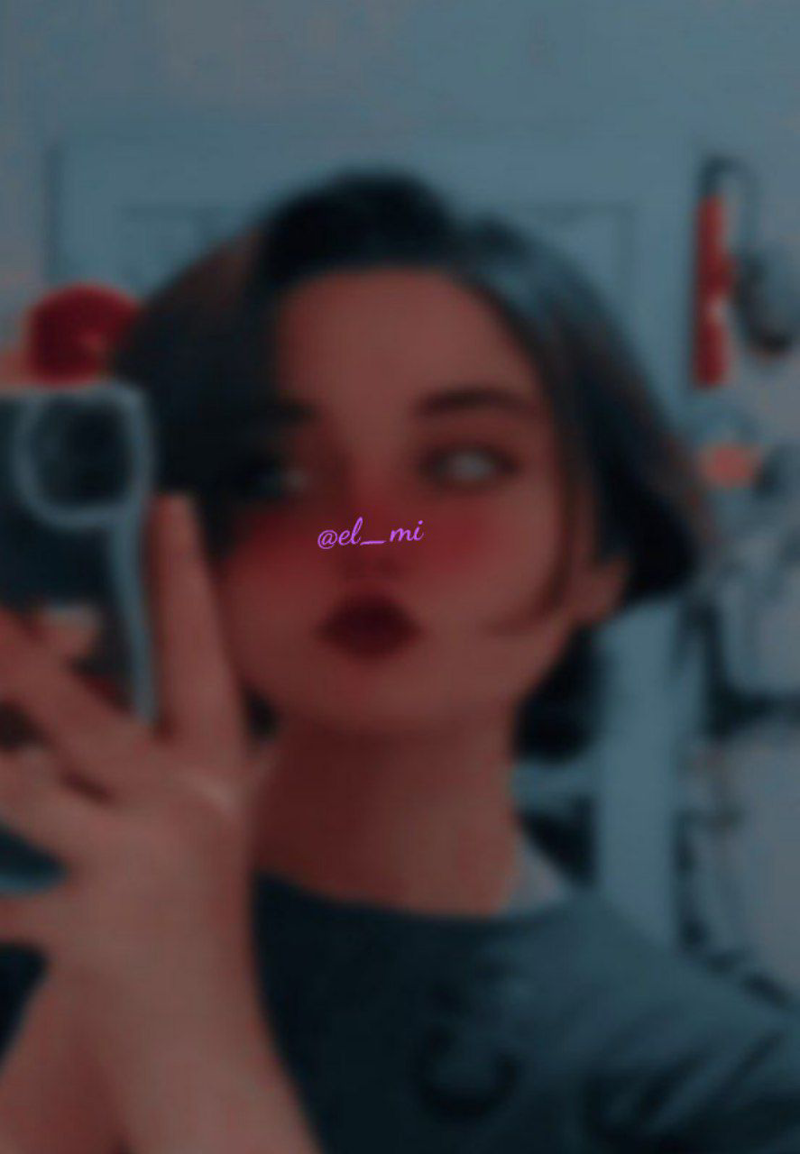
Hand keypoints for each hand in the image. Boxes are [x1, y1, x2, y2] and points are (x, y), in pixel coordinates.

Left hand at [0, 492, 264, 1032]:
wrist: (204, 1047)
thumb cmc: (186, 914)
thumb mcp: (184, 823)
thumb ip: (138, 755)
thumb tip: (50, 688)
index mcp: (219, 768)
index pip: (199, 655)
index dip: (180, 577)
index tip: (162, 502)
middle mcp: (192, 804)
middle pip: (86, 712)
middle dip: (19, 654)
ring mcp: (145, 867)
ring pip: (25, 788)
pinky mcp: (95, 932)